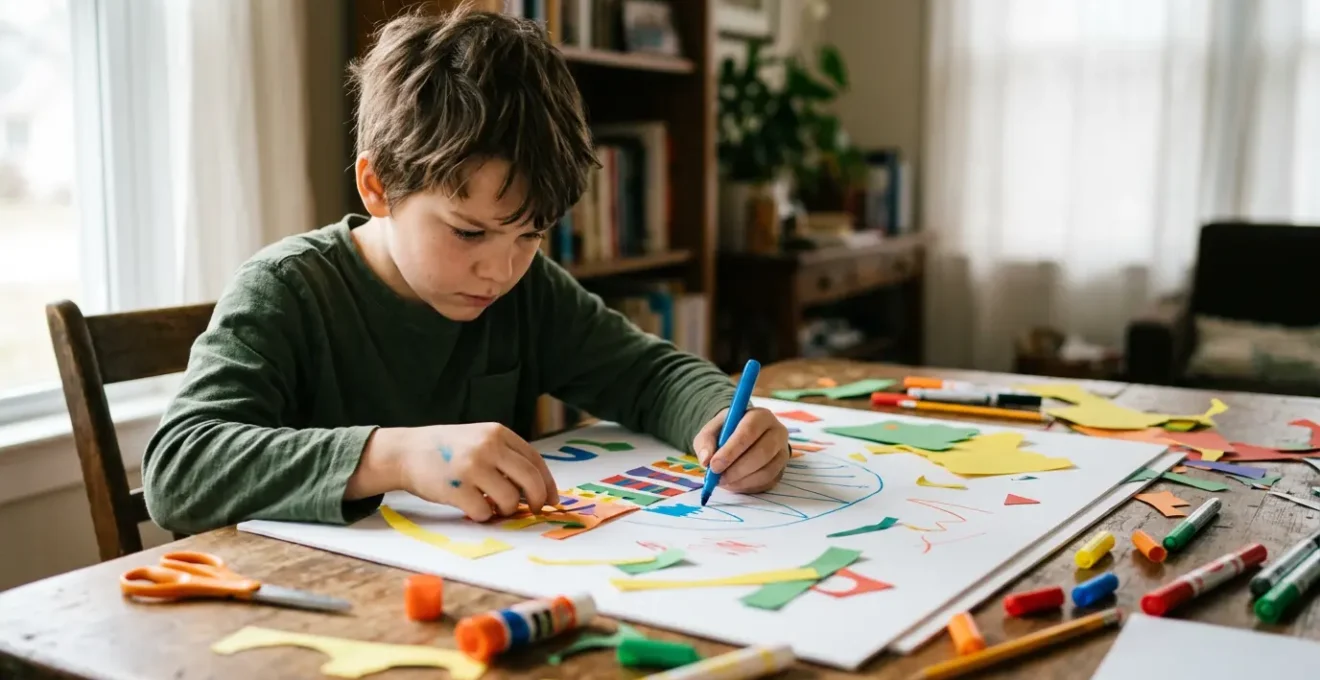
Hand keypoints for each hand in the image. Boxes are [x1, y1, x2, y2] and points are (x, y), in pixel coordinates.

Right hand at [389, 423, 558, 520]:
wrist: (405, 452)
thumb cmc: (447, 450)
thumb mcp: (479, 439)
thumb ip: (505, 456)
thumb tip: (537, 489)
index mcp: (497, 432)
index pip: (535, 460)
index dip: (547, 483)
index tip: (552, 500)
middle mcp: (487, 446)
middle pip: (530, 480)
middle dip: (538, 500)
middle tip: (535, 510)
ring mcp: (471, 467)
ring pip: (510, 500)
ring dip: (506, 509)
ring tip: (493, 505)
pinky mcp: (456, 488)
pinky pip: (484, 512)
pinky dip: (483, 515)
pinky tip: (473, 507)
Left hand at [692, 407, 788, 493]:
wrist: (743, 437)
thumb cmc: (727, 432)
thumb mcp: (712, 431)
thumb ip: (706, 442)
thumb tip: (706, 460)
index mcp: (760, 416)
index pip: (749, 431)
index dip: (731, 450)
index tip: (714, 465)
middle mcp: (777, 432)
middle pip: (762, 452)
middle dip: (737, 469)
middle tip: (718, 478)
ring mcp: (782, 452)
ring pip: (766, 470)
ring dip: (742, 480)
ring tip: (723, 482)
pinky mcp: (782, 469)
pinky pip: (767, 482)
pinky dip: (748, 486)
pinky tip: (733, 484)